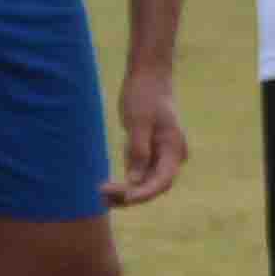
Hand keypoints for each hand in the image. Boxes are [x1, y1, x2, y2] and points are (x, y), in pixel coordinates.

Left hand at [108, 62, 188, 206]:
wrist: (148, 76)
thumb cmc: (145, 95)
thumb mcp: (140, 122)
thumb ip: (139, 151)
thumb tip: (135, 181)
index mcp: (174, 148)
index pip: (163, 180)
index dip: (144, 193)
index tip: (125, 199)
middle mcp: (170, 156)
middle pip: (154, 185)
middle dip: (131, 195)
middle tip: (102, 194)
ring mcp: (160, 155)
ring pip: (145, 182)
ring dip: (125, 192)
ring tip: (100, 195)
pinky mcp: (148, 152)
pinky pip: (138, 173)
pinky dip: (124, 182)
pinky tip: (105, 188)